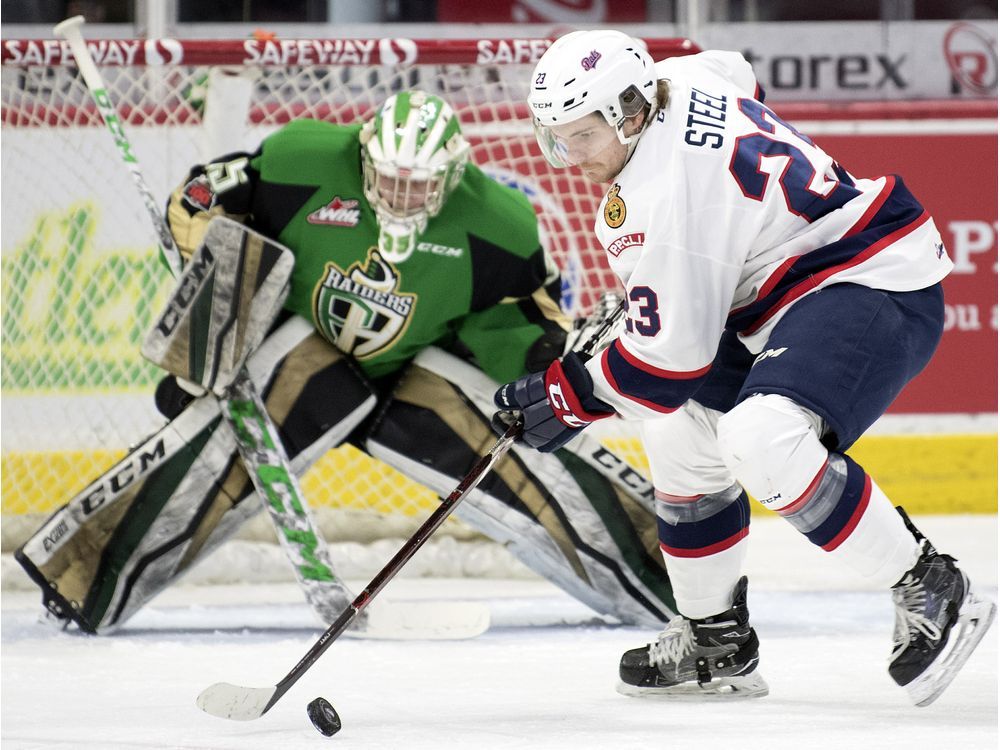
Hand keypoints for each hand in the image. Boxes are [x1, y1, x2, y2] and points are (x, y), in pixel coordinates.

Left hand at [493, 353, 612, 451]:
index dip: (502, 423)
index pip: (512, 435)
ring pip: (542, 427)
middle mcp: (546, 441)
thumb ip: (508, 398)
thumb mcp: (521, 393)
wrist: (582, 390)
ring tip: (533, 401)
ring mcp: (562, 435)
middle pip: (527, 432)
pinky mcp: (573, 426)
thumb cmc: (549, 394)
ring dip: (535, 417)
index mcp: (531, 438)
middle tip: (516, 406)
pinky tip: (549, 402)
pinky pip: (556, 423)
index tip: (498, 413)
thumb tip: (499, 401)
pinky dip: (549, 415)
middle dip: (520, 419)